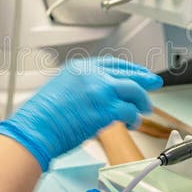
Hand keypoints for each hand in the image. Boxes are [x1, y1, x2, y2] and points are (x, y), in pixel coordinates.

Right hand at [0, 57, 162, 170]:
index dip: (130, 68)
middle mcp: (92, 75)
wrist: (36, 128)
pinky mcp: (106, 109)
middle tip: (155, 83)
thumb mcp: (61, 88)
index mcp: (80, 68)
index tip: (139, 72)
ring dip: (142, 101)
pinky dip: (134, 118)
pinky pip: (129, 111)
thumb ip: (82, 86)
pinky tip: (133, 123)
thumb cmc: (42, 116)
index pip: (113, 63)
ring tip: (145, 109)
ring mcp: (100, 90)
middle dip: (145, 79)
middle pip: (127, 73)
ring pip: (133, 90)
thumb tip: (99, 95)